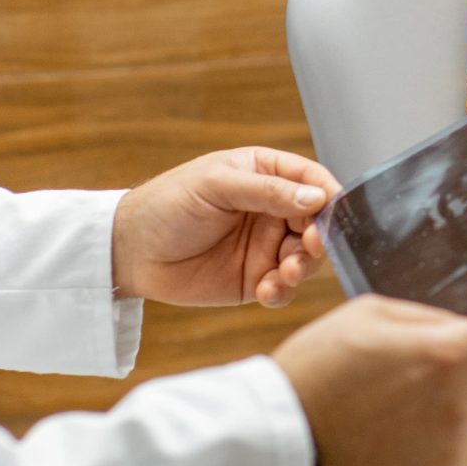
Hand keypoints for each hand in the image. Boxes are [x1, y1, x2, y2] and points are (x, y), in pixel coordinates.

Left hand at [113, 147, 338, 307]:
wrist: (130, 251)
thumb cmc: (167, 205)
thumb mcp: (216, 186)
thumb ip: (267, 192)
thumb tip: (316, 199)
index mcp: (265, 174)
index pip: (311, 181)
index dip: (329, 197)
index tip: (336, 214)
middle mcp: (271, 209)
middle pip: (317, 222)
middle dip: (319, 238)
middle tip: (309, 248)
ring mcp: (265, 246)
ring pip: (307, 258)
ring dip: (303, 267)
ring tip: (285, 274)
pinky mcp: (255, 279)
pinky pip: (284, 288)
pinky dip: (283, 291)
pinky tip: (266, 291)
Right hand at [274, 285, 466, 465]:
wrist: (284, 444)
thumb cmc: (317, 371)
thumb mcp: (369, 314)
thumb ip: (430, 316)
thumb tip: (465, 325)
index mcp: (450, 355)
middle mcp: (465, 403)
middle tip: (462, 341)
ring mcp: (458, 444)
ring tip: (419, 387)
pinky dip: (459, 425)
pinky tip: (415, 419)